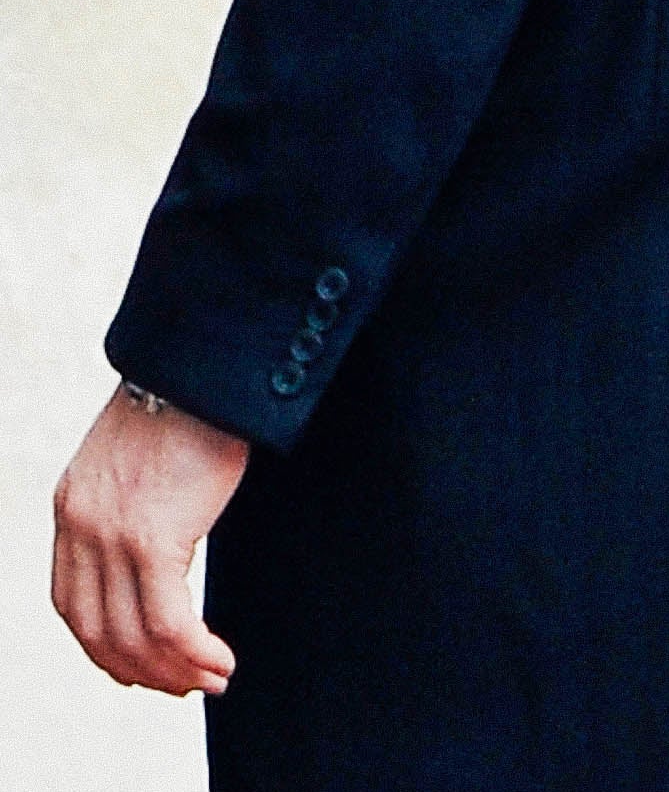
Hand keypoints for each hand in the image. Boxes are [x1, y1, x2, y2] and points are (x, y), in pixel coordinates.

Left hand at [52, 387, 248, 694]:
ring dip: (175, 671)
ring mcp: (111, 534)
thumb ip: (132, 500)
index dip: (104, 647)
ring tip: (212, 679)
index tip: (142, 667)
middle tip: (185, 685)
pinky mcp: (152, 538)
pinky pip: (169, 623)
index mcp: (71, 505)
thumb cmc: (189, 397)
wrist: (204, 359)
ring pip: (133, 637)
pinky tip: (221, 659)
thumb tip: (162, 541)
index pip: (71, 604)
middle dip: (142, 671)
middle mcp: (80, 525)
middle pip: (97, 632)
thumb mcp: (139, 455)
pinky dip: (194, 652)